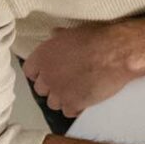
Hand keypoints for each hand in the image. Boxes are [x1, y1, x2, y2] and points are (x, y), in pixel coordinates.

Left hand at [22, 21, 144, 118]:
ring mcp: (59, 93)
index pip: (29, 71)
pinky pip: (68, 112)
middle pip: (40, 89)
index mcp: (42, 56)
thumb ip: (60, 38)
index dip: (40, 73)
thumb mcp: (74, 32)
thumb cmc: (97, 38)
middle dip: (52, 87)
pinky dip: (75, 108)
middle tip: (66, 82)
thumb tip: (54, 34)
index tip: (49, 72)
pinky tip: (84, 100)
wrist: (115, 54)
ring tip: (77, 92)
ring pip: (53, 103)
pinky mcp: (73, 104)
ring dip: (63, 99)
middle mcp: (46, 76)